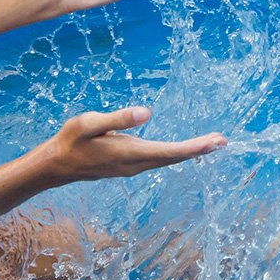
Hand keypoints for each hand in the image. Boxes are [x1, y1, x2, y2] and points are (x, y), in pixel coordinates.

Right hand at [45, 106, 225, 183]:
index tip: (214, 143)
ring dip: (190, 152)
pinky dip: (176, 153)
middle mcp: (136, 164)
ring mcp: (133, 167)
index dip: (194, 148)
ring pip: (167, 159)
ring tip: (211, 143)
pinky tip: (185, 150)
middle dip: (199, 149)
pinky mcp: (129, 164)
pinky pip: (159, 159)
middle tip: (223, 141)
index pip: (169, 151)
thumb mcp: (89, 123)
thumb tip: (146, 113)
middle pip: (174, 158)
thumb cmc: (71, 141)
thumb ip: (118, 118)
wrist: (56, 164)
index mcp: (130, 153)